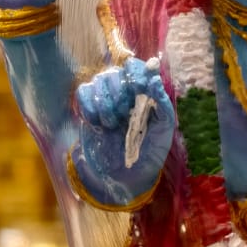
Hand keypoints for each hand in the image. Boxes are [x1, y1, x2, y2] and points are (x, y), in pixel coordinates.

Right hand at [75, 57, 175, 190]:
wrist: (123, 178)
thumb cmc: (148, 155)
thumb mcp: (163, 133)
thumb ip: (163, 106)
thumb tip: (155, 80)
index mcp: (144, 94)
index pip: (136, 68)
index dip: (135, 74)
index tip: (137, 88)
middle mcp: (124, 93)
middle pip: (115, 73)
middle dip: (119, 94)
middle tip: (123, 116)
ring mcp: (104, 100)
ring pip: (98, 81)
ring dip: (104, 103)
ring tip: (111, 124)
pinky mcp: (88, 110)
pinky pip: (83, 93)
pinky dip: (88, 106)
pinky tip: (96, 123)